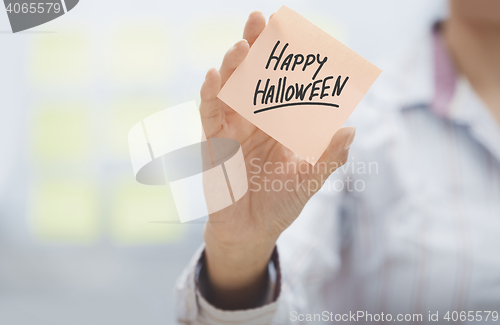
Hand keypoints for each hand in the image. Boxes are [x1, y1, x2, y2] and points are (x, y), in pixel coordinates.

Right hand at [199, 11, 355, 308]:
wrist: (251, 231)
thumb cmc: (280, 203)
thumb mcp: (309, 180)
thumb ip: (328, 156)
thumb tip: (350, 129)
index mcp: (279, 124)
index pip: (282, 84)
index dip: (285, 59)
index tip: (292, 31)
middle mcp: (254, 120)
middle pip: (253, 77)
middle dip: (257, 49)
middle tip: (260, 19)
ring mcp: (232, 129)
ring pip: (230, 90)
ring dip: (233, 68)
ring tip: (240, 45)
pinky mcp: (212, 143)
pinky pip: (209, 115)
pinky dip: (209, 96)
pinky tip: (212, 76)